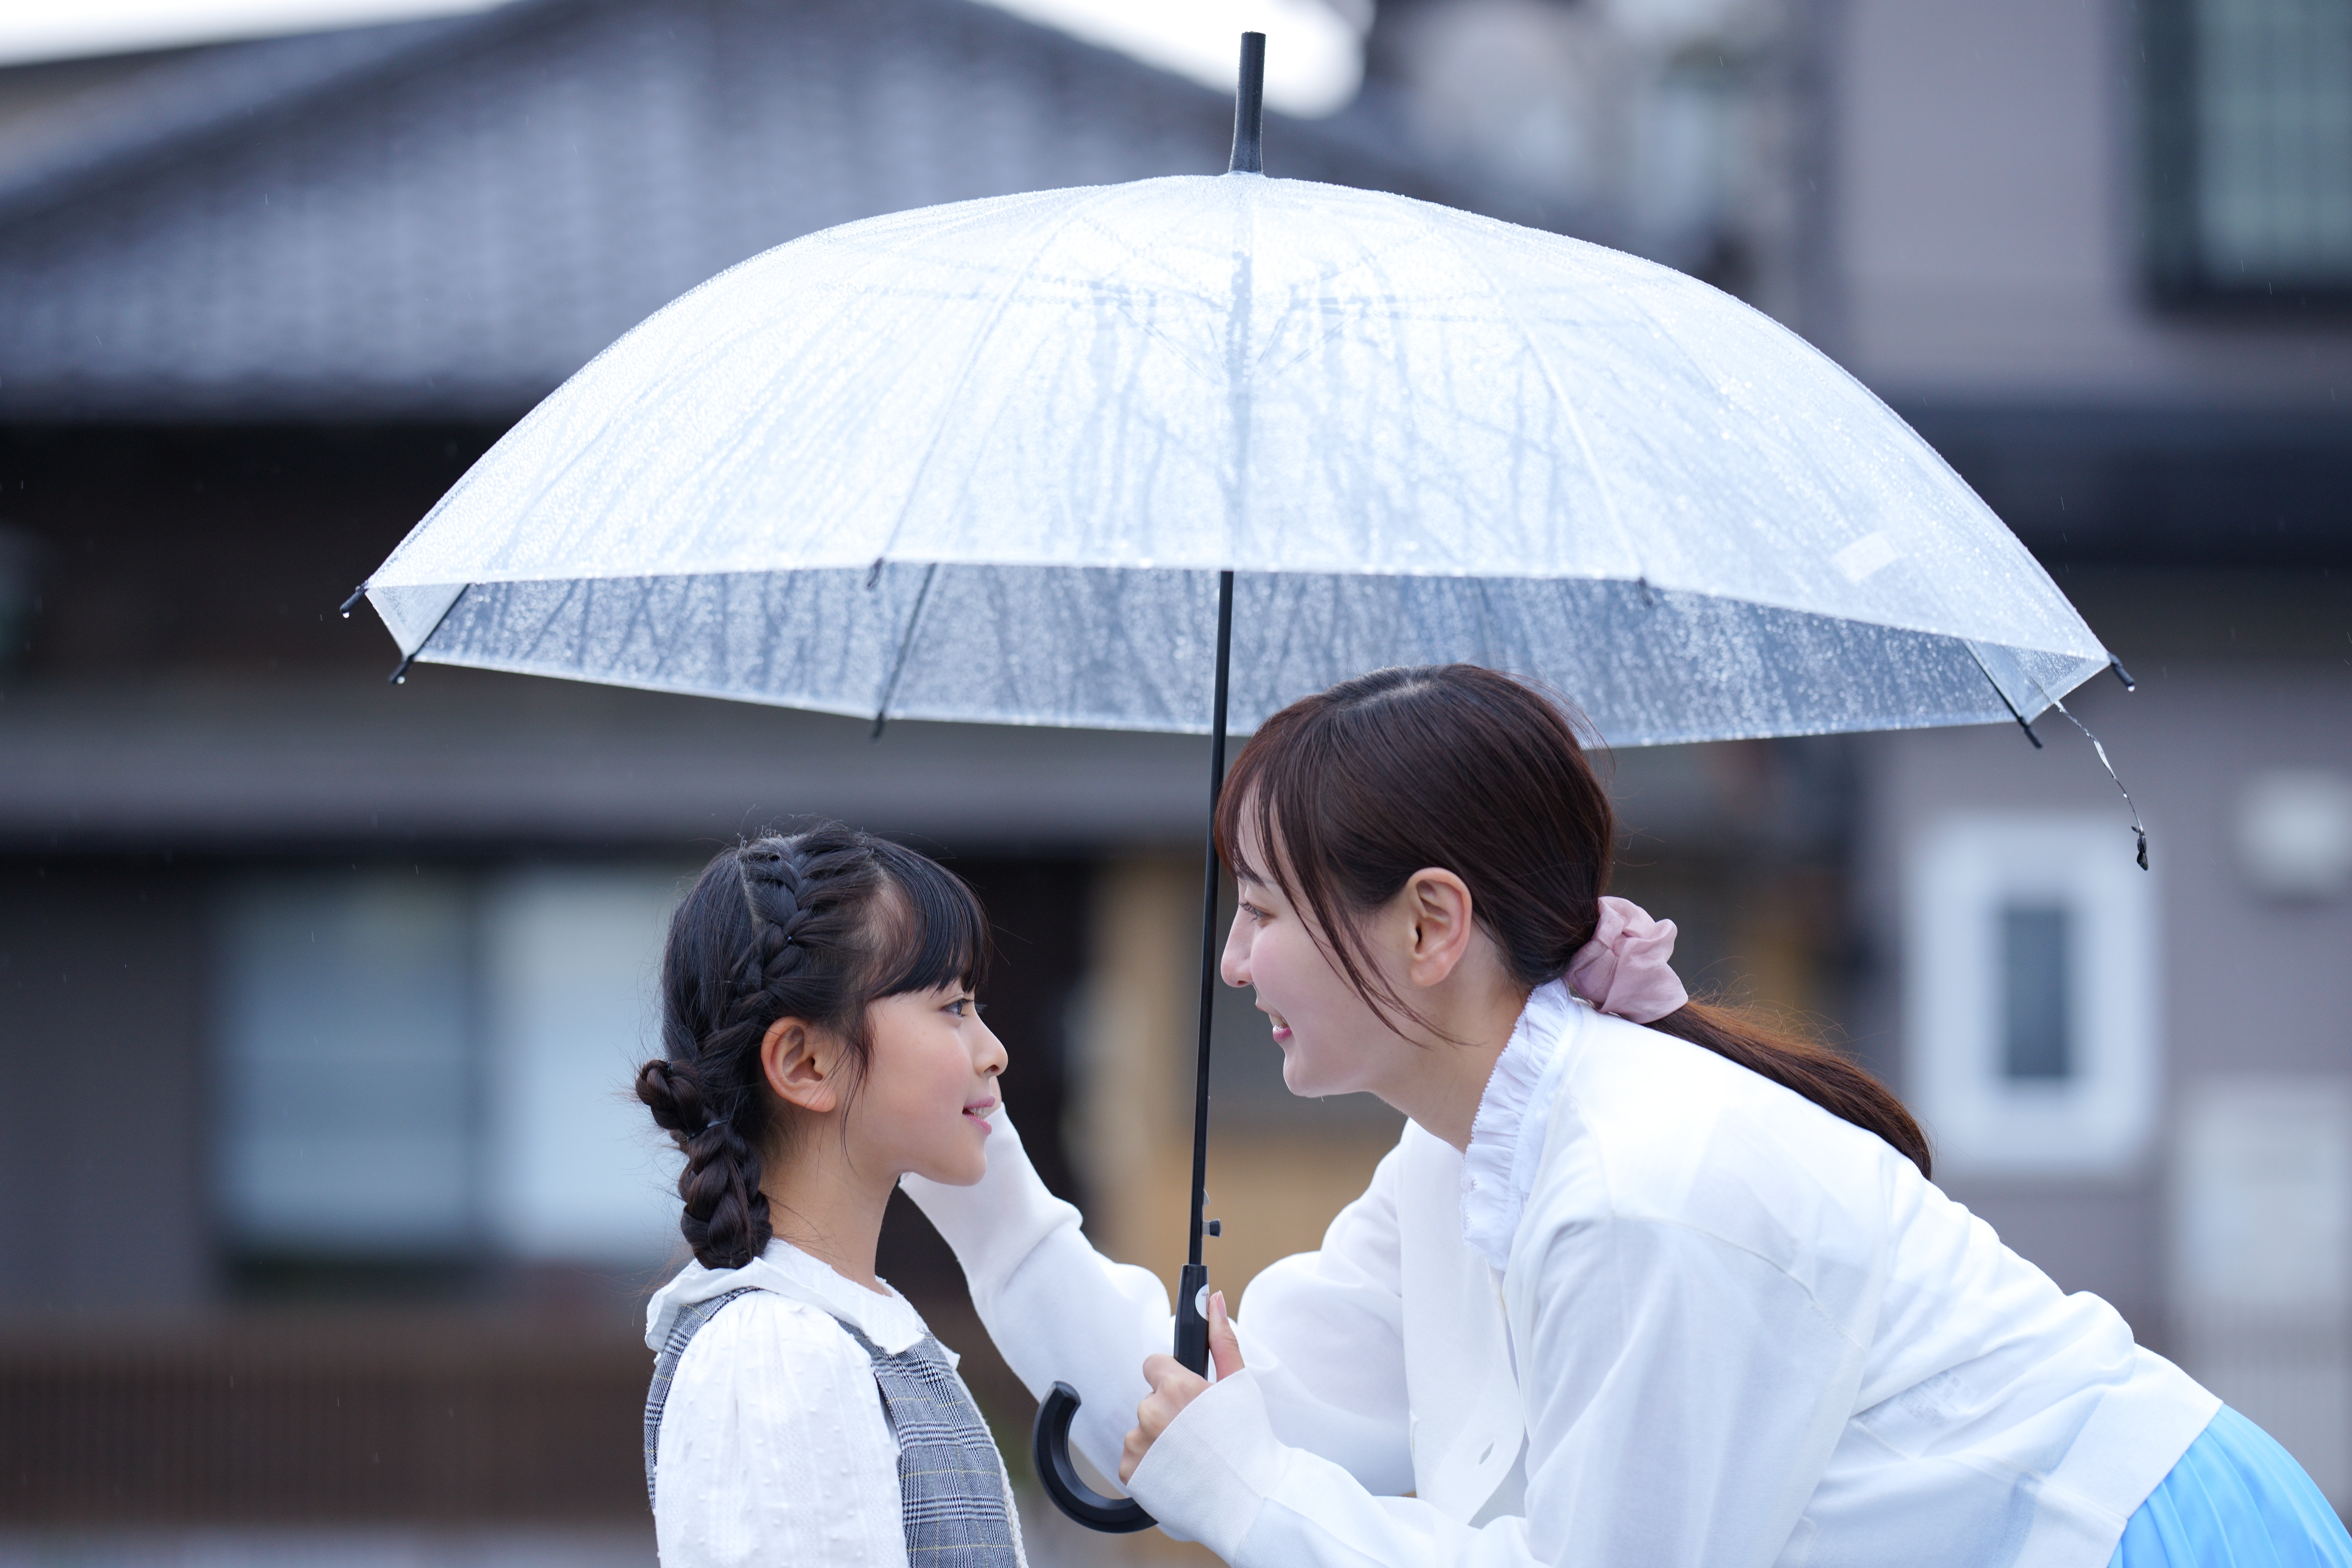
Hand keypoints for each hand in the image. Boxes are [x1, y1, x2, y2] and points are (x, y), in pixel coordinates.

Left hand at [1120, 1290, 1243, 1482]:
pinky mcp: (1130, 1472)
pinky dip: (1150, 1465)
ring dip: (1159, 1440)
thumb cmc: (1248, 1444)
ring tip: (1190, 1457)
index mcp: (1175, 1387)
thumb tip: (1212, 1300)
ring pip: (1142, 1430)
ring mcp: (1137, 1444)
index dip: (1173, 1379)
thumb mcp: (1239, 1385)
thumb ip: (1221, 1339)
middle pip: (1150, 1401)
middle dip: (1169, 1413)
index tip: (1189, 1398)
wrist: (1248, 1502)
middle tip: (1197, 1434)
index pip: (1154, 1365)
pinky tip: (1175, 1472)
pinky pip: (1133, 1459)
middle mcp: (1151, 1413)